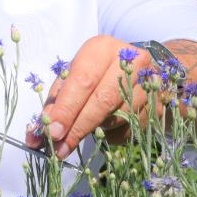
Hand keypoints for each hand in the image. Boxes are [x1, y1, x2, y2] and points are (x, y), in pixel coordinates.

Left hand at [25, 34, 153, 157]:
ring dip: (93, 132)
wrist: (140, 71)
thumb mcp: (73, 76)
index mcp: (101, 48)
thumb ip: (56, 101)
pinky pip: (130, 129)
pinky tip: (103, 127)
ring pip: (118, 117)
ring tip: (76, 136)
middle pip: (102, 101)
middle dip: (77, 127)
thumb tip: (38, 134)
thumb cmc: (96, 72)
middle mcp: (130, 61)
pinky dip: (111, 134)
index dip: (67, 108)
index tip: (52, 131)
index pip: (82, 81)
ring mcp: (149, 84)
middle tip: (59, 148)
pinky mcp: (158, 105)